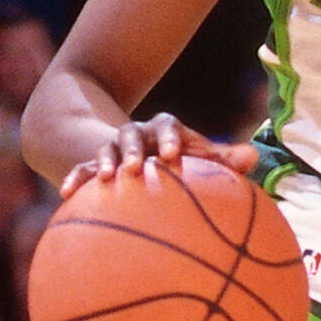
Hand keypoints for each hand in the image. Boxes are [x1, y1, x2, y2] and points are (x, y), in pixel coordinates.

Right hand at [59, 113, 259, 195]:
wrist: (136, 157)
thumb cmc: (179, 163)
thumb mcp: (200, 160)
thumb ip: (224, 161)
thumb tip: (252, 155)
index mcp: (165, 132)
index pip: (168, 125)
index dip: (171, 137)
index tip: (174, 155)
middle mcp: (138, 136)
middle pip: (133, 134)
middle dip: (134, 148)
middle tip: (138, 166)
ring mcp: (113, 150)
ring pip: (106, 149)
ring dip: (105, 161)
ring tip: (105, 178)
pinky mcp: (93, 167)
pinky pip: (81, 171)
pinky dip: (75, 180)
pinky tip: (67, 195)